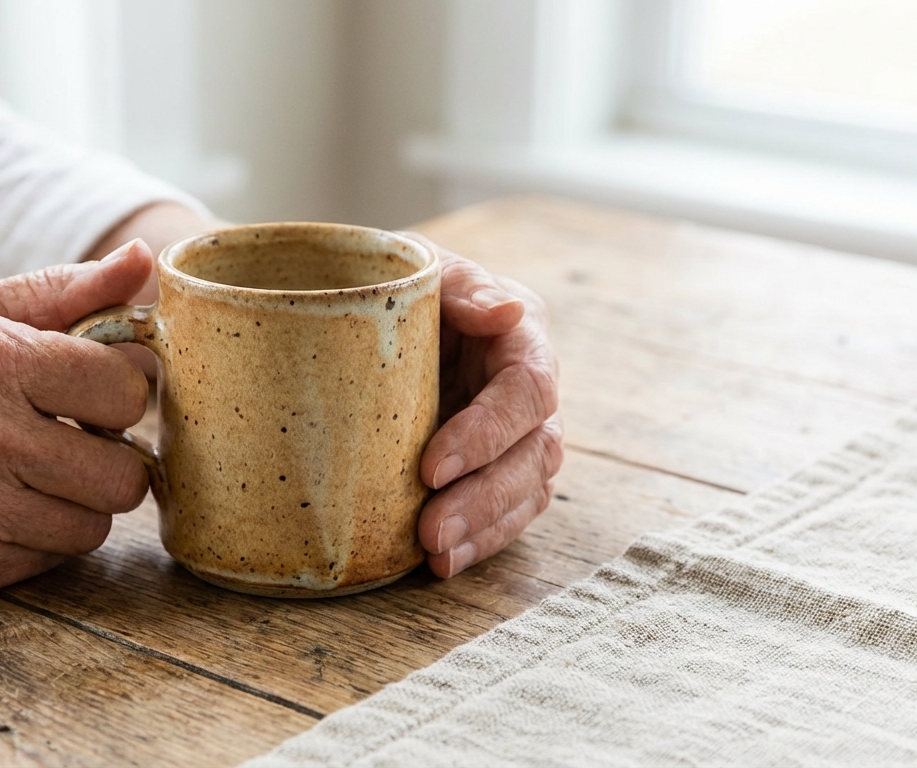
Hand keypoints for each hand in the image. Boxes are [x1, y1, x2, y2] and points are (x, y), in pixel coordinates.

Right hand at [0, 241, 157, 591]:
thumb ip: (61, 291)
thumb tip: (147, 262)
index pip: (126, 393)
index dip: (120, 395)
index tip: (93, 397)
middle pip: (124, 475)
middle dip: (110, 459)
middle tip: (74, 444)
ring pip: (93, 527)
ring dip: (76, 503)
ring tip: (33, 475)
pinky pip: (46, 562)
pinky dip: (36, 538)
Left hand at [407, 235, 562, 577]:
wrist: (381, 315)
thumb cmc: (403, 286)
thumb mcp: (425, 270)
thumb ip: (462, 288)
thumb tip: (506, 310)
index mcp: (520, 338)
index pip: (526, 391)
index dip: (487, 434)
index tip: (432, 467)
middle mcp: (530, 390)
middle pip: (534, 453)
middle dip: (484, 497)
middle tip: (430, 531)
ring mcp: (521, 435)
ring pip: (528, 490)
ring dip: (484, 527)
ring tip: (435, 555)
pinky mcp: (500, 469)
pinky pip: (509, 513)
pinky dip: (481, 541)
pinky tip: (444, 564)